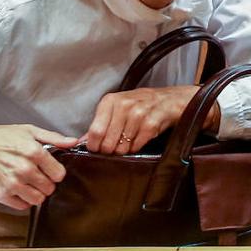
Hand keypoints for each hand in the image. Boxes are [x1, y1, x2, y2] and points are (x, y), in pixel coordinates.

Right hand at [0, 116, 78, 210]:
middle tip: (37, 176)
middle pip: (50, 188)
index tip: (49, 170)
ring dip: (36, 193)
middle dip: (46, 183)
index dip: (56, 172)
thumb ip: (53, 137)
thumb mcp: (28, 130)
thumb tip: (73, 142)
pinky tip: (18, 189)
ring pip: (38, 199)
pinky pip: (23, 206)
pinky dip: (23, 200)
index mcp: (34, 152)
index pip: (59, 174)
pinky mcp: (2, 195)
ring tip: (28, 183)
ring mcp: (13, 183)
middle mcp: (25, 169)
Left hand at [84, 85, 220, 154]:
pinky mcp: (151, 124)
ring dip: (125, 149)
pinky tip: (141, 139)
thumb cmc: (141, 105)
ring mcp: (138, 114)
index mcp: (110, 101)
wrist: (170, 100)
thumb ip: (99, 125)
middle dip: (110, 150)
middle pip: (107, 143)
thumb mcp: (118, 109)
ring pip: (121, 147)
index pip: (95, 132)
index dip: (95, 146)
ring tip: (131, 139)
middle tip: (117, 146)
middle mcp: (123, 105)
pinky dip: (136, 148)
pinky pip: (136, 147)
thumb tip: (79, 142)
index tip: (99, 149)